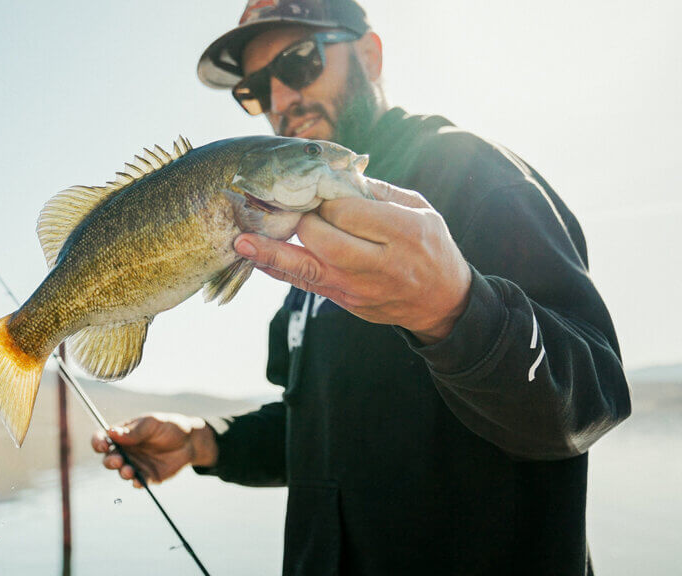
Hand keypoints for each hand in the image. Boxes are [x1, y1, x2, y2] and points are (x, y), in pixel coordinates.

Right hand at [90, 413, 216, 487]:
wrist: (191, 441)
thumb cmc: (170, 426)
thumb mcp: (152, 424)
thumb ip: (134, 431)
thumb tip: (111, 432)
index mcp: (123, 435)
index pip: (103, 438)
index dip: (98, 442)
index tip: (102, 446)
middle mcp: (126, 451)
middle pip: (108, 458)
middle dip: (109, 461)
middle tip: (118, 460)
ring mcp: (136, 464)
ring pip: (121, 472)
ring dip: (122, 472)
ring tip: (129, 471)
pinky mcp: (147, 476)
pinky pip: (138, 482)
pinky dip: (137, 483)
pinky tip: (139, 481)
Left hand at [233, 178, 471, 342]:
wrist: (441, 302)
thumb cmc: (431, 246)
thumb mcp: (418, 209)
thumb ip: (379, 190)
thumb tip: (338, 170)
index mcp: (401, 232)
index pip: (347, 210)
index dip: (325, 197)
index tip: (316, 187)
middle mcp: (376, 262)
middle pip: (321, 237)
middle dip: (301, 217)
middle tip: (291, 204)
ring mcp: (356, 286)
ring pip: (305, 266)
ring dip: (270, 251)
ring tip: (241, 239)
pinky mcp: (343, 300)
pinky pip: (304, 283)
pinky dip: (277, 269)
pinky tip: (255, 257)